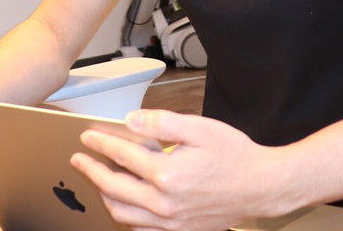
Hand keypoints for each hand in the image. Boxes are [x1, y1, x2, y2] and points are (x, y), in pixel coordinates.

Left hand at [72, 109, 290, 230]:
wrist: (263, 186)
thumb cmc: (235, 155)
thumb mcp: (200, 128)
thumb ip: (161, 123)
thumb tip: (131, 121)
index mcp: (168, 174)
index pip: (122, 156)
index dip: (101, 143)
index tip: (87, 136)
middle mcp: (165, 203)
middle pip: (114, 188)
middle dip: (92, 171)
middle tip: (79, 159)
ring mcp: (171, 222)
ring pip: (123, 214)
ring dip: (104, 195)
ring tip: (97, 180)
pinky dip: (126, 218)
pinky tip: (124, 206)